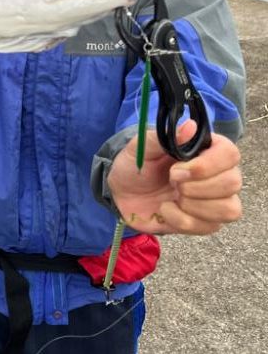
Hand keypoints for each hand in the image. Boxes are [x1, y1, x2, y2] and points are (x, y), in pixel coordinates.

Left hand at [107, 119, 241, 234]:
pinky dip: (181, 220)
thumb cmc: (135, 165)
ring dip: (194, 206)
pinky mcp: (204, 222)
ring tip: (173, 197)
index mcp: (206, 150)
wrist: (122, 193)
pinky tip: (167, 209)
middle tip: (171, 181)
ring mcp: (213, 201)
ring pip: (229, 209)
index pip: (230, 154)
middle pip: (233, 183)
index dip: (207, 164)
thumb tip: (191, 126)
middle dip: (197, 187)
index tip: (176, 169)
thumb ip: (164, 137)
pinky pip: (208, 227)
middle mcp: (217, 174)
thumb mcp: (141, 148)